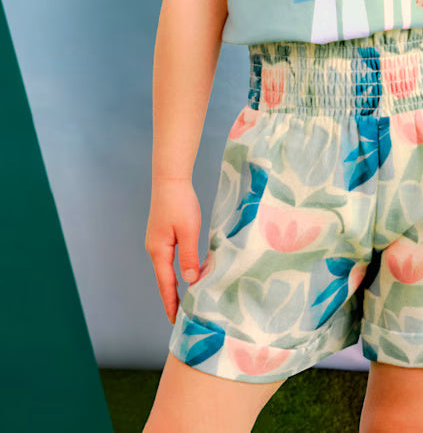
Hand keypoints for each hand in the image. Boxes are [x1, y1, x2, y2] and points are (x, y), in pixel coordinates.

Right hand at [144, 178, 201, 323]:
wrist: (170, 179)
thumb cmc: (180, 203)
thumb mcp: (189, 230)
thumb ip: (189, 255)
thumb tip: (190, 280)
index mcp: (159, 251)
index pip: (165, 283)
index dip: (171, 302)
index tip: (174, 320)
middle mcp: (154, 249)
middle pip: (163, 280)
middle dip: (170, 298)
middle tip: (178, 318)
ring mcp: (157, 242)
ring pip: (165, 270)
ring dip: (173, 286)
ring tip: (182, 302)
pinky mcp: (162, 235)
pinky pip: (168, 260)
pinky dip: (174, 272)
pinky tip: (183, 275)